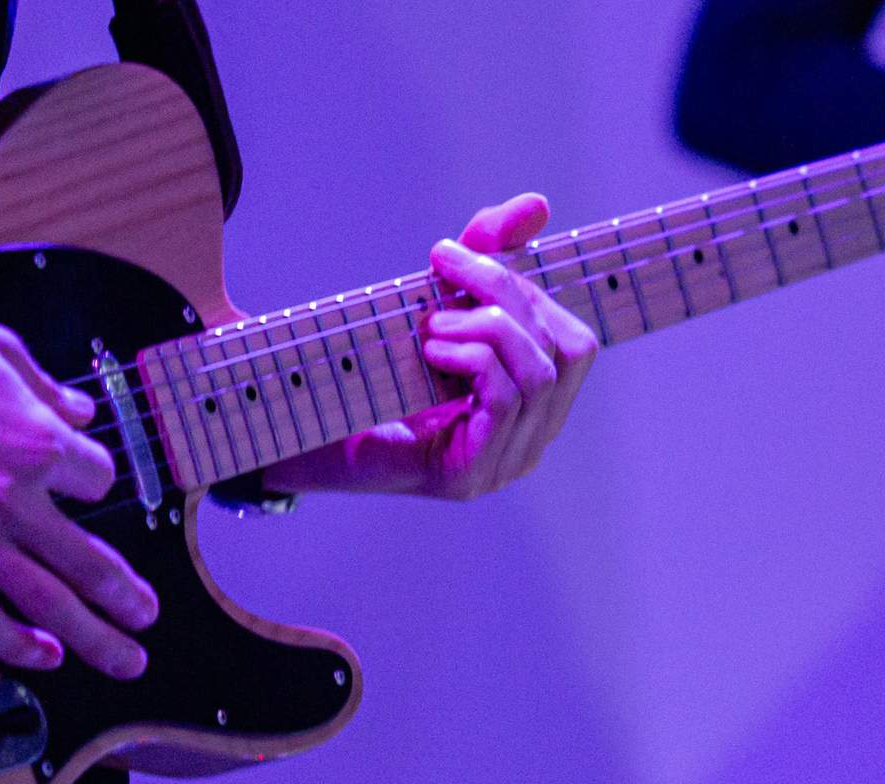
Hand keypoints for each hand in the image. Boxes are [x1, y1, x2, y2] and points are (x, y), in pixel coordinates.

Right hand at [0, 280, 156, 679]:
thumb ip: (46, 390)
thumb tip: (81, 413)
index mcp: (36, 442)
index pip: (97, 480)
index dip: (93, 476)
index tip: (83, 476)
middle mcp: (10, 497)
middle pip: (90, 563)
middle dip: (127, 597)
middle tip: (148, 617)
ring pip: (44, 601)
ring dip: (94, 636)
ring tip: (125, 659)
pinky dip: (14, 644)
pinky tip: (45, 656)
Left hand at [266, 193, 596, 497]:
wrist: (307, 438)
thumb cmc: (374, 374)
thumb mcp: (438, 304)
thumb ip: (486, 254)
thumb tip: (537, 205)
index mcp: (535, 405)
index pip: (577, 342)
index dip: (532, 289)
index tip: (462, 257)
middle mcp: (533, 439)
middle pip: (569, 351)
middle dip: (509, 295)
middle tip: (443, 270)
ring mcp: (507, 464)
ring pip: (541, 374)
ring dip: (488, 328)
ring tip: (432, 322)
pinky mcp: (470, 476)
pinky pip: (505, 401)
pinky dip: (473, 360)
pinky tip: (430, 351)